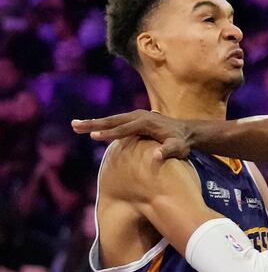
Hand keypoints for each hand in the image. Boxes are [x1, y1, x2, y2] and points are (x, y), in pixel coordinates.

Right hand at [71, 110, 191, 159]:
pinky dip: (103, 124)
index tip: (94, 136)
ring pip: (112, 119)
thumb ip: (168, 151)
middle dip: (93, 123)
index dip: (109, 133)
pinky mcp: (136, 118)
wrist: (188, 131)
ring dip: (94, 122)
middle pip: (112, 120)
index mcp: (146, 123)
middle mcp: (139, 116)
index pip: (124, 129)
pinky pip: (117, 122)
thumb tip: (156, 156)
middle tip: (74, 125)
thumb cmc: (182, 142)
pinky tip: (92, 128)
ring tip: (75, 125)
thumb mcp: (178, 148)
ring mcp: (137, 115)